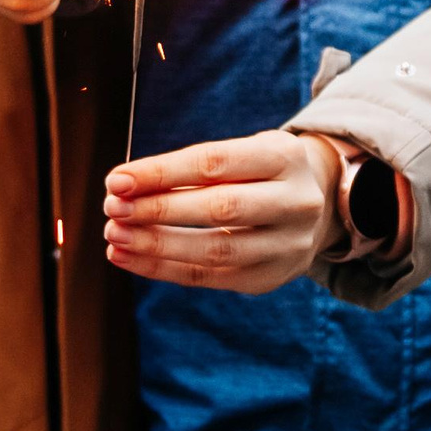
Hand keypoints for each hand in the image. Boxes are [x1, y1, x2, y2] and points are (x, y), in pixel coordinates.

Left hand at [101, 131, 339, 292]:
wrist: (317, 205)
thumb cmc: (260, 171)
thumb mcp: (241, 152)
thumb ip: (190, 168)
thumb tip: (125, 187)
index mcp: (284, 157)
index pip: (215, 163)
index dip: (163, 172)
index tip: (117, 179)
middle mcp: (295, 202)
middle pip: (220, 208)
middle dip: (158, 210)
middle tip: (113, 208)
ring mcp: (287, 245)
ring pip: (216, 250)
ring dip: (156, 245)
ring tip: (115, 236)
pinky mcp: (269, 278)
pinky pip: (209, 277)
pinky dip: (162, 269)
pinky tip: (127, 257)